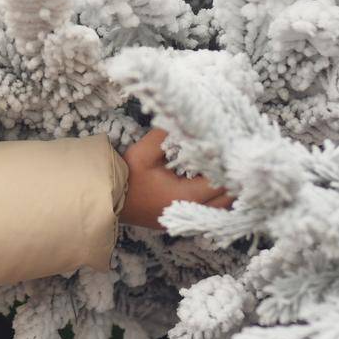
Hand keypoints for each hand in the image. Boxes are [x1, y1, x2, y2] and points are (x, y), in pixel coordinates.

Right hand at [118, 127, 233, 230]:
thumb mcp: (144, 151)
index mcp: (186, 196)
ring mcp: (186, 219)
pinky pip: (209, 211)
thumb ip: (167, 135)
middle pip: (228, 198)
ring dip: (226, 189)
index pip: (221, 181)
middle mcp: (191, 211)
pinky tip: (212, 180)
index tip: (232, 146)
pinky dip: (216, 197)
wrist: (105, 199)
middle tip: (233, 155)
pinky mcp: (180, 218)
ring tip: (225, 167)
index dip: (228, 164)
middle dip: (233, 178)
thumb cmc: (126, 176)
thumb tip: (187, 120)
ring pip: (221, 207)